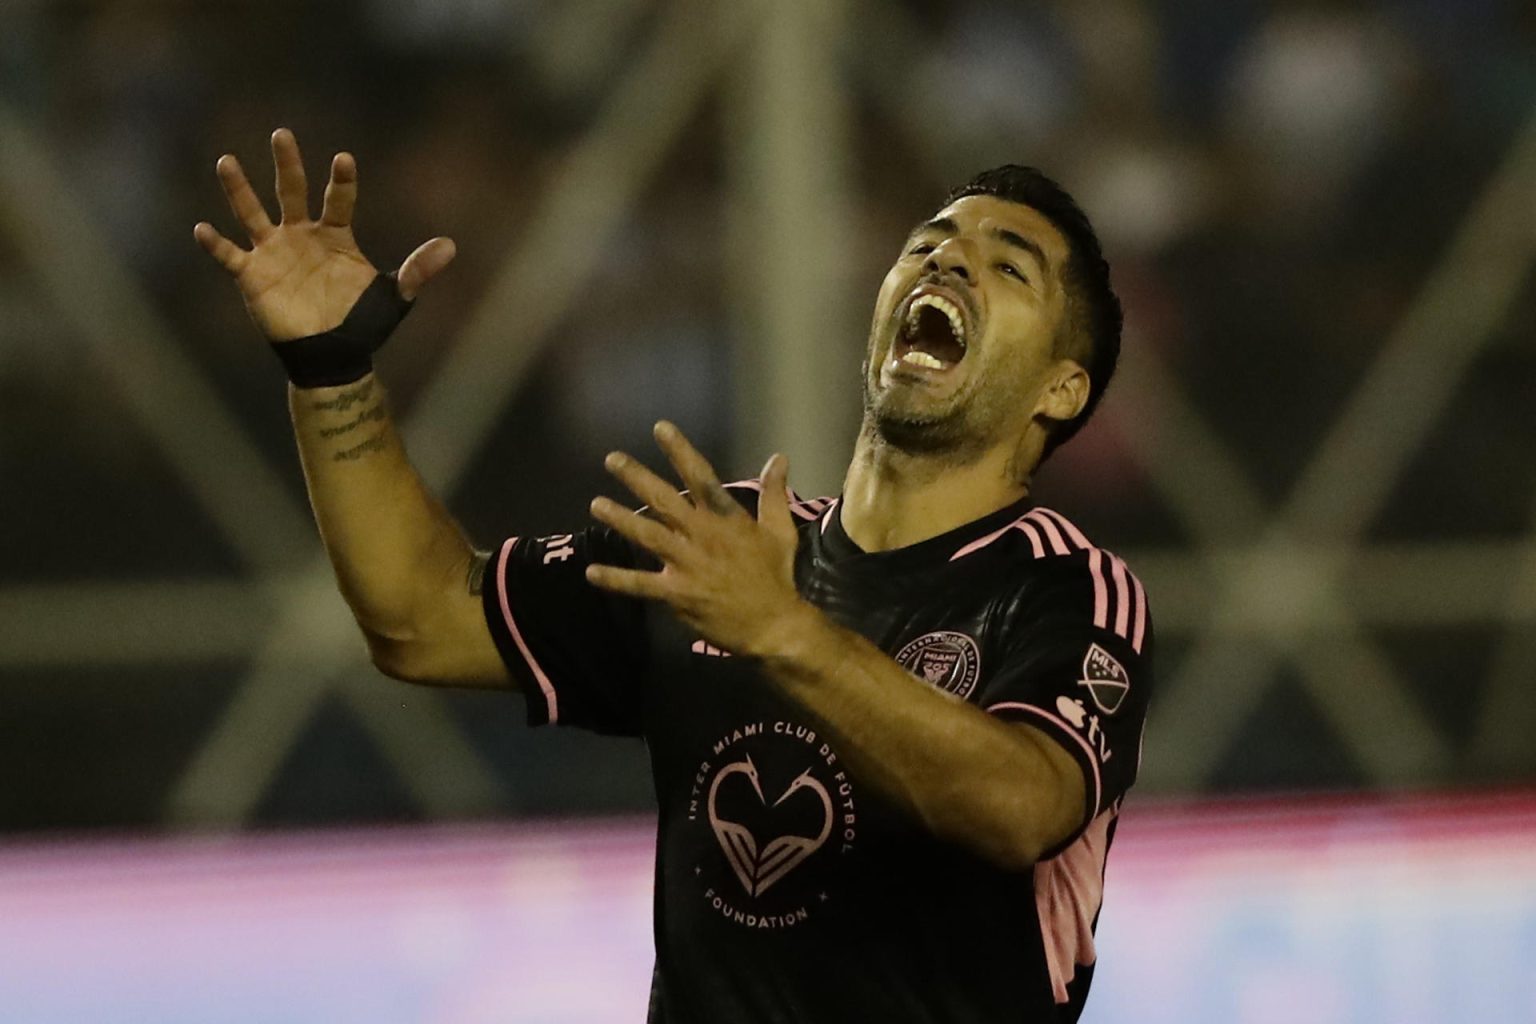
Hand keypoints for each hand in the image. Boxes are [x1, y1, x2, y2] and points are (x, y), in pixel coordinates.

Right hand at [193, 127, 455, 340]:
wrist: (332, 356)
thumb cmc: (362, 324)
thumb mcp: (393, 296)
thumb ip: (417, 270)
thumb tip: (450, 247)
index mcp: (335, 235)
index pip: (338, 200)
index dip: (341, 181)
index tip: (344, 160)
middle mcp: (301, 235)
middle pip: (291, 192)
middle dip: (287, 164)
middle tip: (282, 134)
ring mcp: (274, 252)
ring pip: (252, 213)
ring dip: (239, 190)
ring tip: (227, 162)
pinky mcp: (252, 275)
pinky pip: (230, 255)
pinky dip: (216, 244)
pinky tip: (202, 229)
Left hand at [586, 421, 814, 658]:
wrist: (773, 625)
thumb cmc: (775, 576)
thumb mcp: (780, 531)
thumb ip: (773, 494)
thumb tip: (779, 457)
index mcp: (725, 518)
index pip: (700, 477)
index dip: (680, 451)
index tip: (660, 429)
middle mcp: (702, 535)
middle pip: (664, 501)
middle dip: (636, 478)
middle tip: (612, 460)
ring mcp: (687, 564)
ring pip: (647, 536)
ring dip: (620, 520)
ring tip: (596, 505)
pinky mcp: (677, 593)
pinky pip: (641, 585)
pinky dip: (616, 579)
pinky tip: (592, 572)